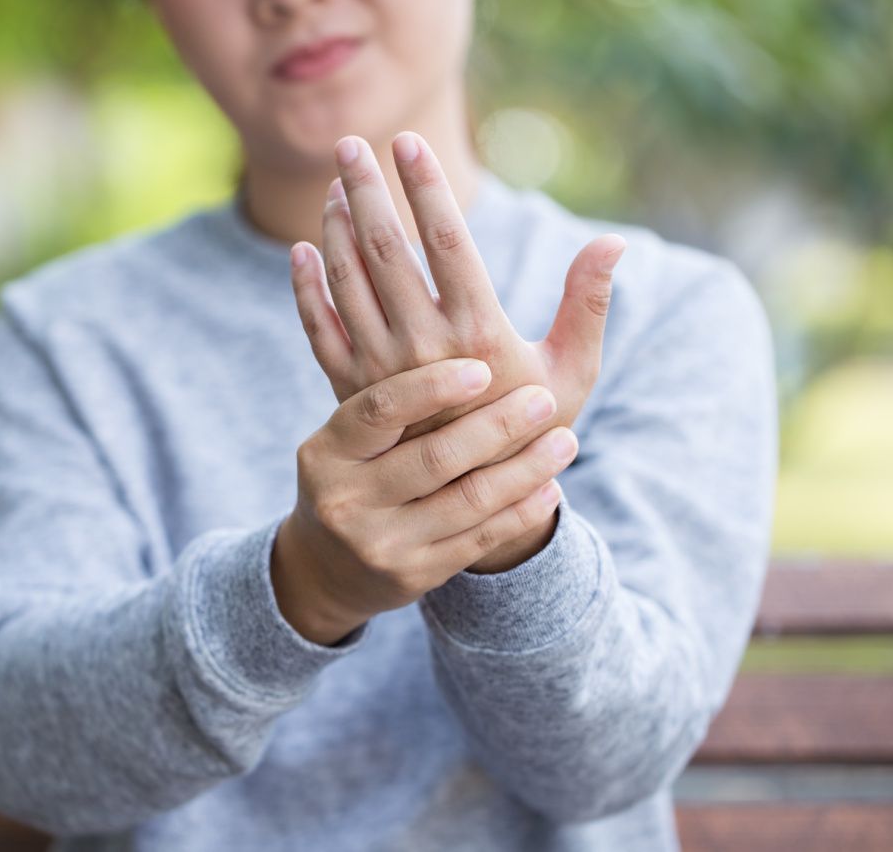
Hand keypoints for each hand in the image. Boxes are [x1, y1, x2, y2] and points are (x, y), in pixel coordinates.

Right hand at [271, 358, 577, 645]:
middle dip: (497, 427)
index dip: (431, 387)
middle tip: (543, 400)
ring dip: (525, 468)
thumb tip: (439, 318)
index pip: (380, 409)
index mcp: (327, 451)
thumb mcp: (346, 437)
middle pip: (433, 457)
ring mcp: (380, 542)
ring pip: (467, 500)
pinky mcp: (414, 575)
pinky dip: (521, 511)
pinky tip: (550, 486)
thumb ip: (387, 393)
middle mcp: (346, 499)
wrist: (327, 567)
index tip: (482, 368)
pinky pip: (480, 537)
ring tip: (565, 440)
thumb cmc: (352, 476)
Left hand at [289, 131, 624, 568]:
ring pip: (348, 283)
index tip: (408, 143)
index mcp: (479, 335)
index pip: (446, 242)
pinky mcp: (351, 393)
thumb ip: (588, 304)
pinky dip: (307, 289)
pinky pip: (320, 330)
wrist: (473, 504)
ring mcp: (380, 372)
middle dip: (367, 190)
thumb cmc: (532, 430)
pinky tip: (302, 251)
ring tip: (337, 185)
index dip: (425, 188)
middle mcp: (423, 350)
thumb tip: (614, 241)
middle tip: (352, 143)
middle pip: (385, 251)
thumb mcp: (571, 372)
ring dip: (338, 229)